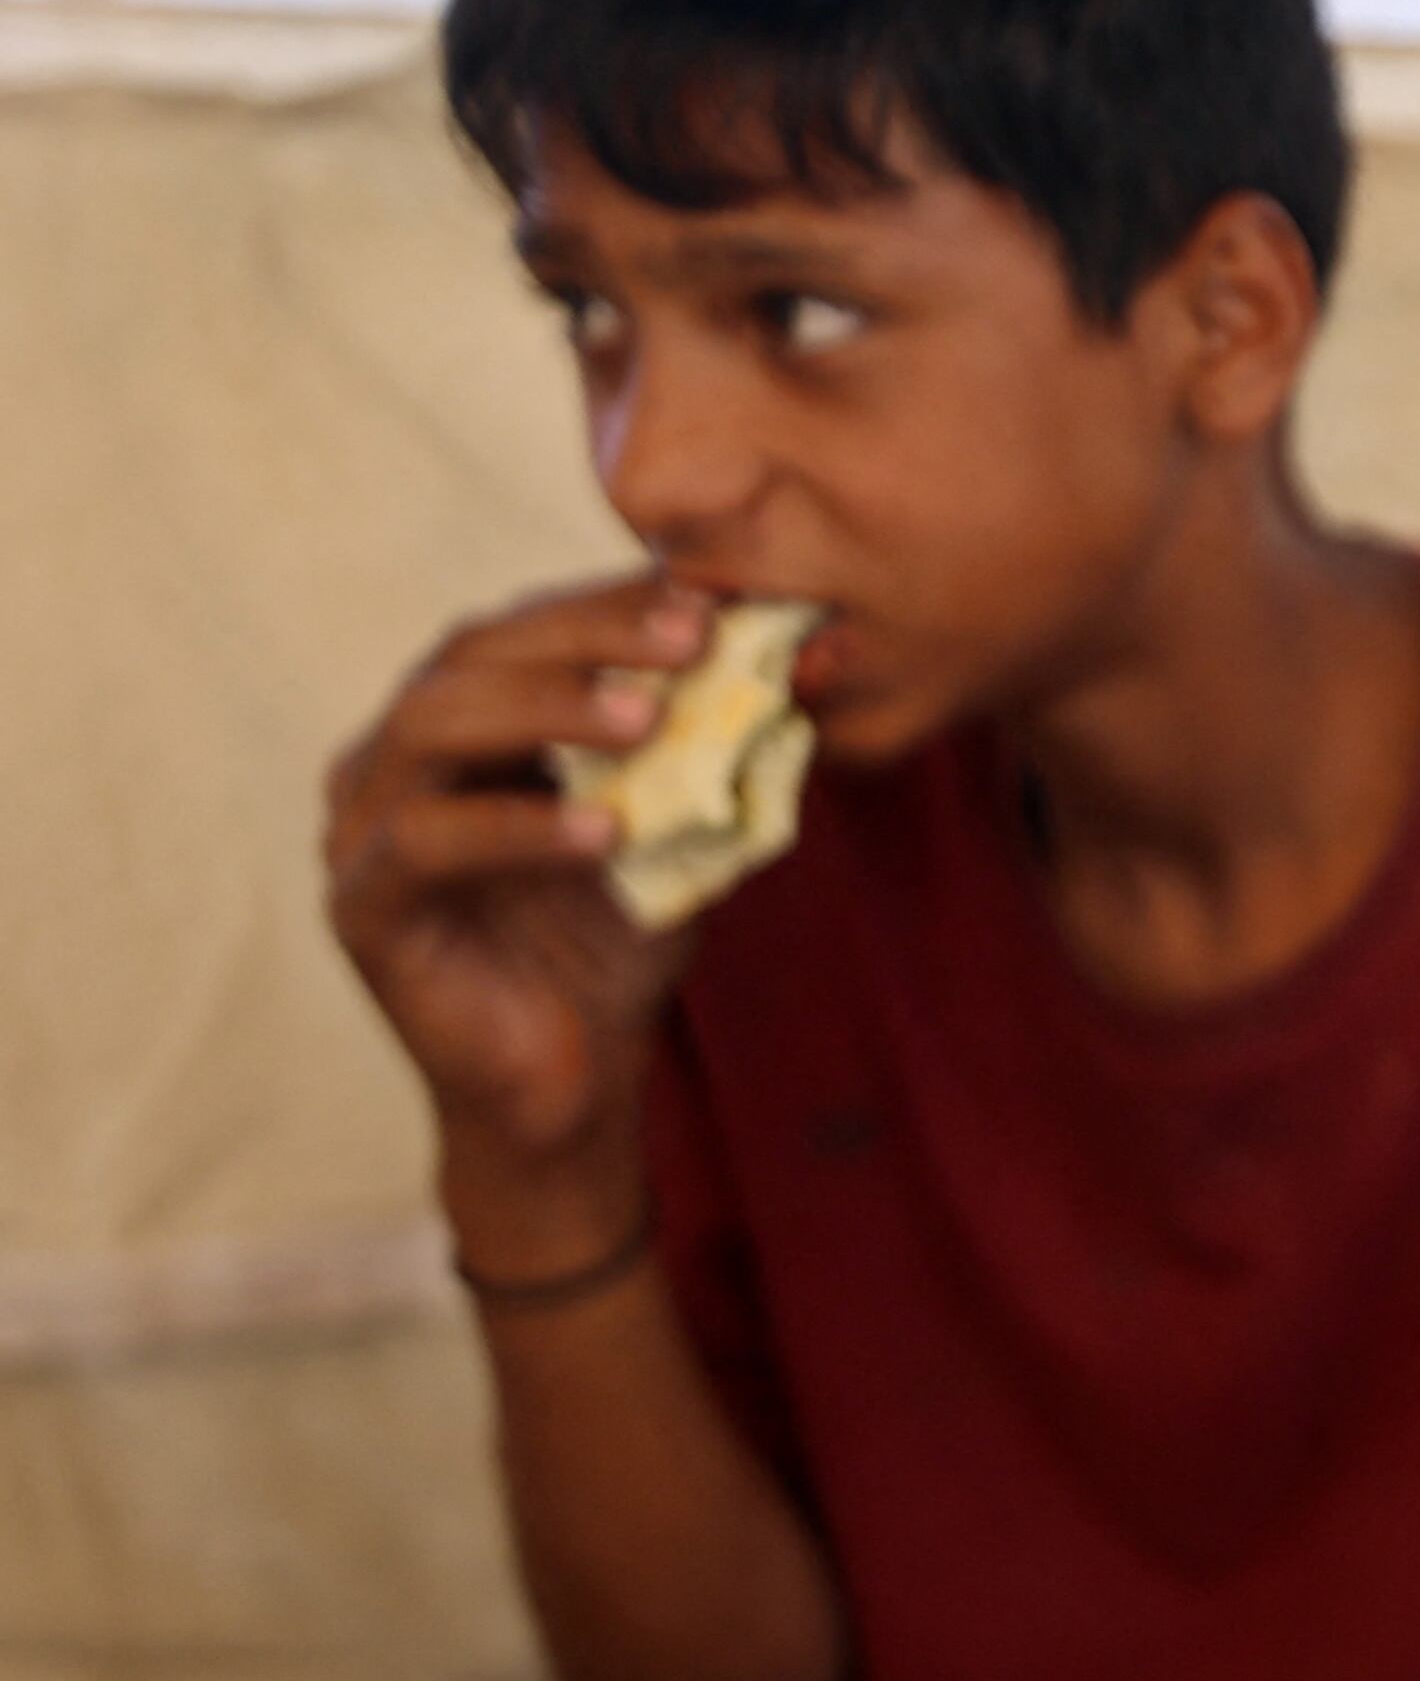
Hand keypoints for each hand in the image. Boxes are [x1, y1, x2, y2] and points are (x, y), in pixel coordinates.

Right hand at [324, 578, 709, 1245]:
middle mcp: (391, 760)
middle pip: (471, 657)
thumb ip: (710, 751)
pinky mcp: (361, 908)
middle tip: (691, 638)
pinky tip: (604, 831)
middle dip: (586, 637)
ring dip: (545, 708)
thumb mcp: (675, 832)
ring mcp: (360, 829)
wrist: (576, 1085)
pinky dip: (518, 827)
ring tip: (648, 718)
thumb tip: (798, 663)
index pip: (522, 629)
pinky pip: (424, 843)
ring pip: (432, 726)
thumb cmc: (616, 948)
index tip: (709, 595)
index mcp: (458, 726)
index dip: (609, 603)